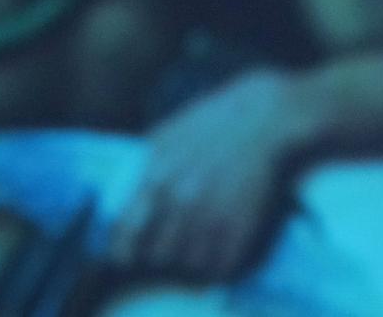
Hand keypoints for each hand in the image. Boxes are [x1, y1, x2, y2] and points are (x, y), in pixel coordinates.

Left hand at [104, 68, 294, 280]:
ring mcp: (213, 216)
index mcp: (156, 178)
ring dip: (188, 258)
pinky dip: (216, 262)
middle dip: (158, 252)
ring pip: (188, 263)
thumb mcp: (163, 136)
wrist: (263, 118)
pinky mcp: (241, 226)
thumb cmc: (210, 122)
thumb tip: (119, 202)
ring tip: (193, 244)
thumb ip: (139, 170)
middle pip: (157, 254)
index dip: (123, 250)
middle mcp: (182, 202)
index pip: (128, 233)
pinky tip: (216, 247)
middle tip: (165, 245)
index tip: (125, 256)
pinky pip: (220, 265)